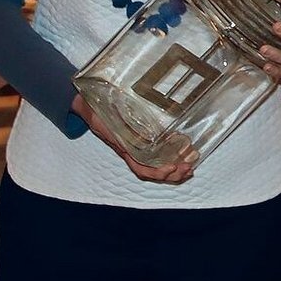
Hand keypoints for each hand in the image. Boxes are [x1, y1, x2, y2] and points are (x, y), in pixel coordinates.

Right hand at [72, 96, 193, 183]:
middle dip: (173, 174)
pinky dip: (173, 155)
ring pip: (159, 165)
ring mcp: (139, 147)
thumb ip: (106, 115)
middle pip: (154, 172)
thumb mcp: (101, 112)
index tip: (171, 167)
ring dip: (176, 169)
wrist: (89, 106)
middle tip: (189, 168)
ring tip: (191, 165)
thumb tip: (111, 112)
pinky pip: (160, 153)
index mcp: (124, 148)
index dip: (156, 172)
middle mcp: (133, 151)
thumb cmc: (95, 110)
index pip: (141, 169)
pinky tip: (185, 150)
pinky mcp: (144, 139)